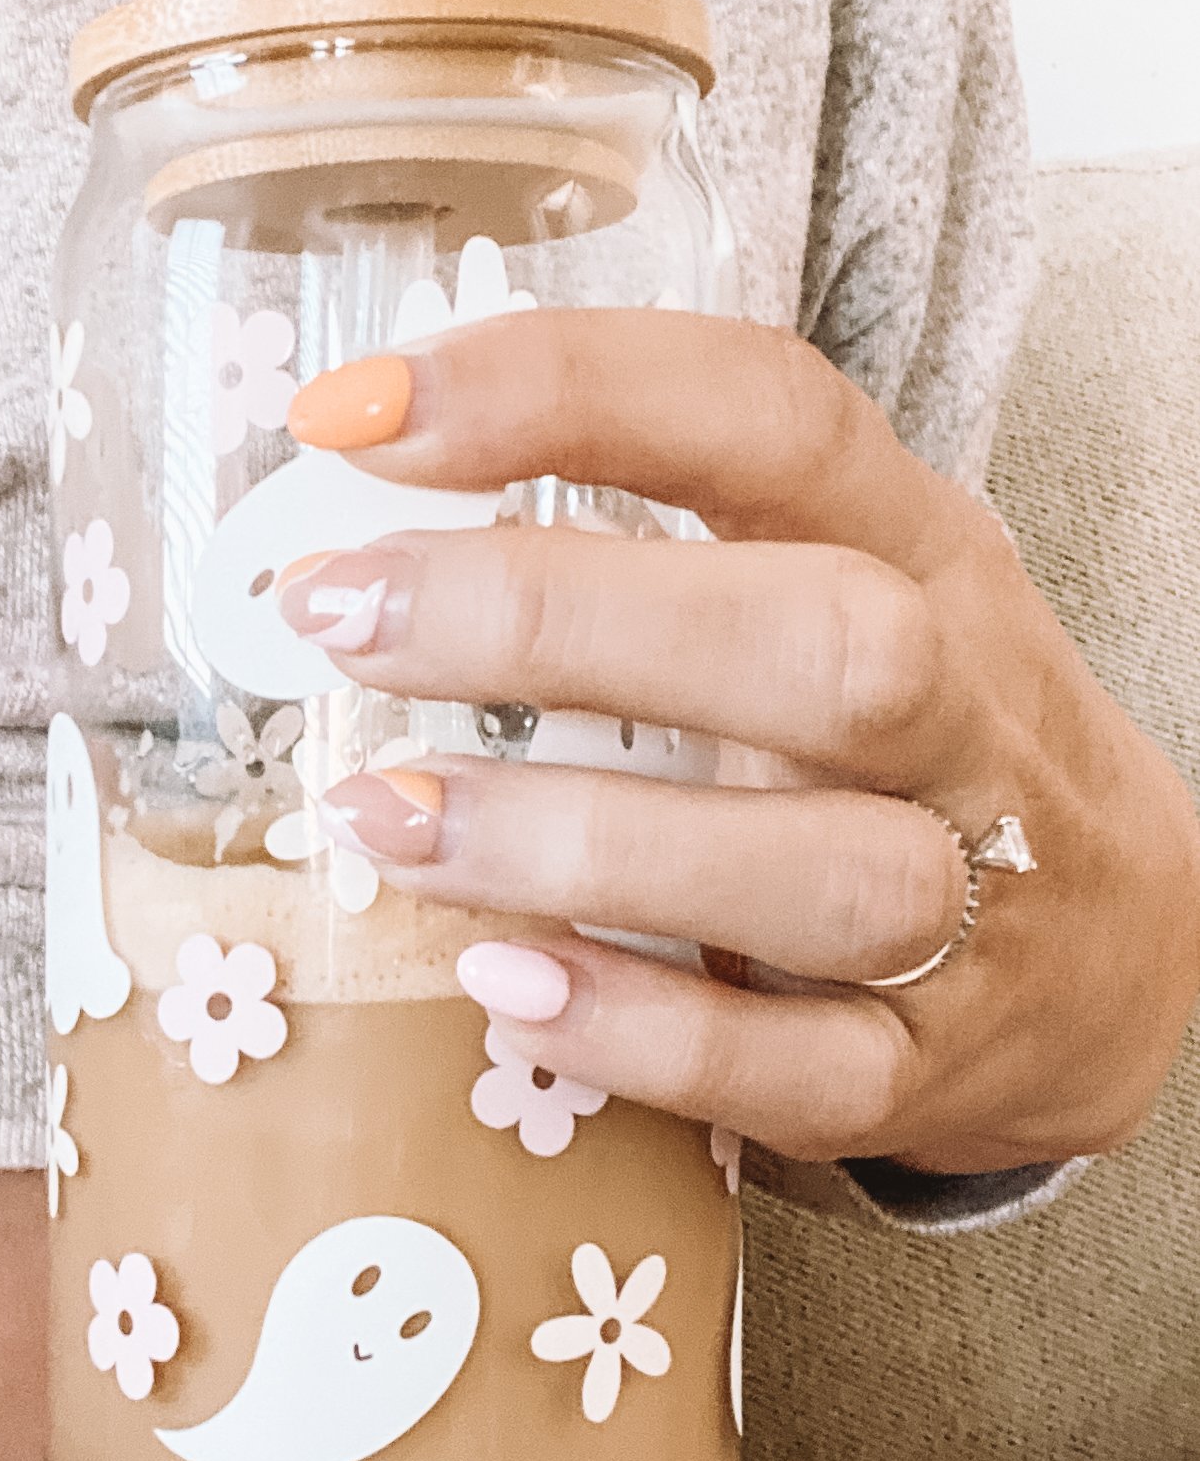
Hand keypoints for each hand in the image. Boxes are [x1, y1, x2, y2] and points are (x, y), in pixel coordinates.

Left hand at [277, 313, 1199, 1172]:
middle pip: (822, 644)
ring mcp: (976, 902)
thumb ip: (641, 537)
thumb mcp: (829, 581)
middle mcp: (965, 710)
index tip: (362, 411)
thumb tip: (338, 518)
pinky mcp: (931, 1070)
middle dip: (561, 621)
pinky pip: (806, 1070)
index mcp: (919, 546)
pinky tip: (501, 989)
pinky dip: (647, 1035)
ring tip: (383, 816)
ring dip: (583, 844)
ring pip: (824, 871)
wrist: (1123, 954)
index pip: (775, 419)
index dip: (569, 390)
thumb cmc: (903, 739)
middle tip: (341, 614)